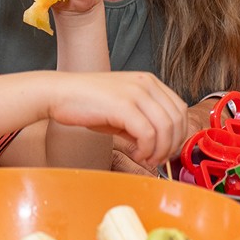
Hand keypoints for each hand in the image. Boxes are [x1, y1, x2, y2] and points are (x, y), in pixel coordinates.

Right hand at [47, 71, 186, 169]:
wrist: (59, 93)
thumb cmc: (87, 103)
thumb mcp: (122, 110)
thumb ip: (143, 123)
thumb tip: (158, 146)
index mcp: (149, 81)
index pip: (180, 109)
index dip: (178, 134)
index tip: (167, 150)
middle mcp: (146, 83)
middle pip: (178, 119)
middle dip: (172, 145)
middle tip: (157, 159)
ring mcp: (136, 92)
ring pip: (166, 128)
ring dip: (160, 150)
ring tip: (146, 158)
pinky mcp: (123, 105)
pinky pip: (148, 134)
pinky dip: (146, 149)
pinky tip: (136, 154)